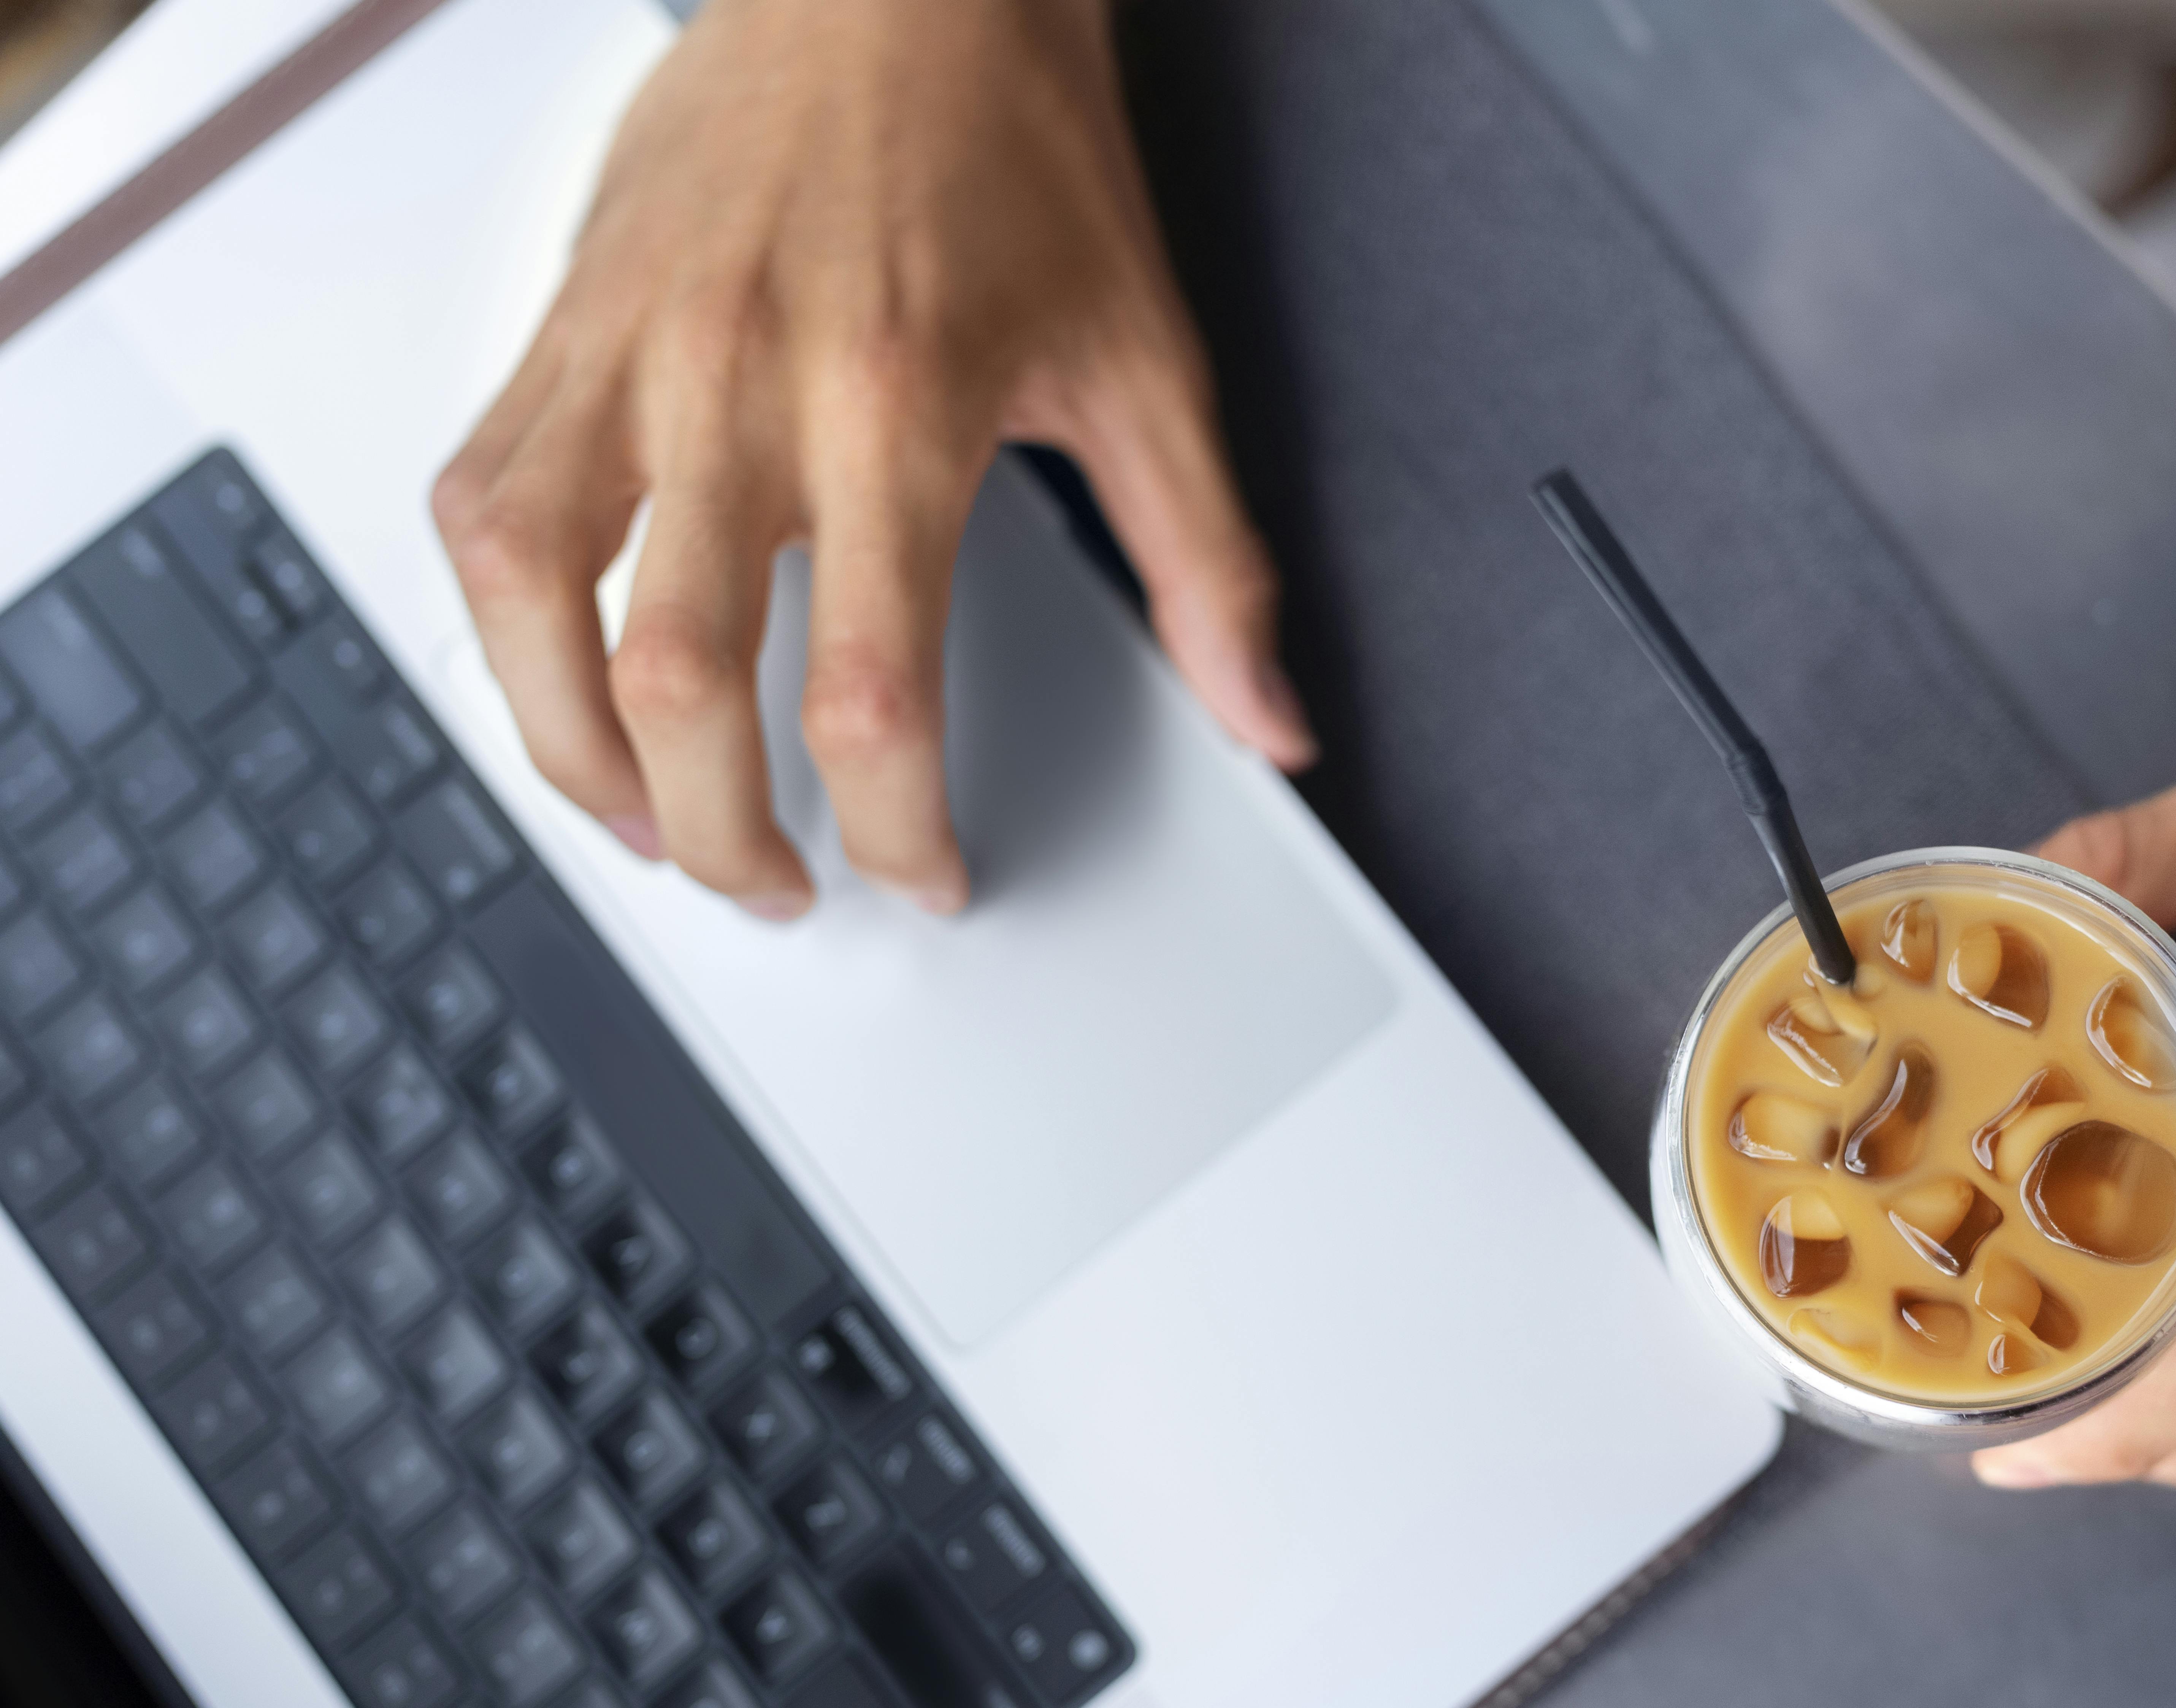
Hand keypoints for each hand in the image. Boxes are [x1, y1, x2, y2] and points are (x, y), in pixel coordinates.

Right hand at [431, 0, 1312, 919]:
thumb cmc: (1016, 147)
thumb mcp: (1149, 363)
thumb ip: (1208, 565)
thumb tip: (1271, 717)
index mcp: (899, 408)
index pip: (869, 692)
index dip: (896, 825)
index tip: (924, 870)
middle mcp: (745, 385)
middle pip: (679, 681)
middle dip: (716, 832)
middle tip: (774, 880)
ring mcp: (633, 350)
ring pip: (534, 598)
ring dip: (572, 751)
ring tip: (640, 820)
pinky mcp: (567, 319)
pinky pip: (482, 495)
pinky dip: (504, 613)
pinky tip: (560, 670)